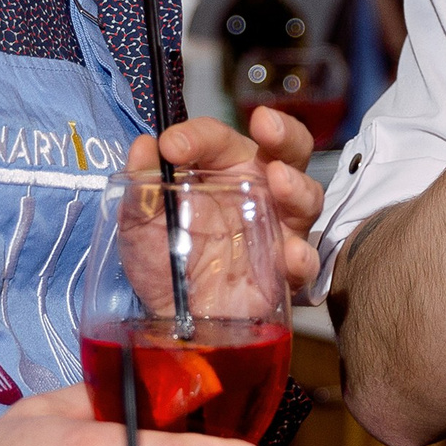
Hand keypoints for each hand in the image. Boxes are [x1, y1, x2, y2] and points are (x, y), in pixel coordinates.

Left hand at [124, 113, 322, 296]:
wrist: (170, 320)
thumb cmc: (161, 260)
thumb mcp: (139, 223)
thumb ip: (140, 187)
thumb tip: (142, 147)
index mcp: (221, 171)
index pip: (218, 139)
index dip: (198, 135)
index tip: (172, 146)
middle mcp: (257, 192)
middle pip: (287, 151)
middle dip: (284, 133)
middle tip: (267, 125)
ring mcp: (276, 230)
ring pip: (306, 198)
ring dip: (297, 186)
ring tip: (280, 181)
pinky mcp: (284, 272)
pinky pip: (306, 262)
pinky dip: (302, 257)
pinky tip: (290, 254)